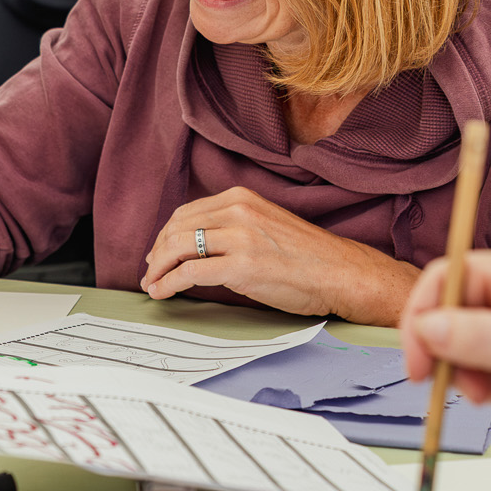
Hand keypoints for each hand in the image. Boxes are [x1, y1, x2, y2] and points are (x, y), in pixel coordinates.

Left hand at [140, 187, 419, 323]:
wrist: (339, 272)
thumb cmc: (307, 255)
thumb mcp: (266, 223)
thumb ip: (233, 225)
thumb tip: (198, 245)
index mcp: (242, 197)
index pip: (187, 213)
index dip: (166, 234)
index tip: (159, 251)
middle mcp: (238, 211)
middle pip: (177, 228)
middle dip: (157, 252)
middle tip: (151, 271)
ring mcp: (239, 238)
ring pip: (178, 248)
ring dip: (158, 269)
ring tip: (153, 284)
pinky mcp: (241, 267)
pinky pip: (190, 273)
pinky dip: (169, 283)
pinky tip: (163, 292)